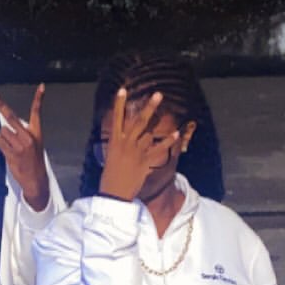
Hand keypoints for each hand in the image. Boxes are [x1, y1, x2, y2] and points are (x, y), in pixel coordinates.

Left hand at [0, 85, 49, 210]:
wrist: (36, 180)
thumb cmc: (33, 161)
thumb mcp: (35, 144)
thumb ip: (23, 133)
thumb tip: (5, 127)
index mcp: (36, 133)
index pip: (37, 112)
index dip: (39, 99)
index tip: (41, 87)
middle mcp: (28, 137)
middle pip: (11, 117)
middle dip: (0, 105)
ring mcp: (20, 145)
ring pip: (2, 132)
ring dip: (3, 137)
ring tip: (11, 147)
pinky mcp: (12, 153)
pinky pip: (0, 142)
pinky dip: (1, 145)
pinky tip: (9, 152)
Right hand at [97, 86, 175, 201]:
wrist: (113, 194)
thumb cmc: (109, 179)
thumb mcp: (110, 158)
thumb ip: (119, 147)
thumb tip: (124, 141)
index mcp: (114, 142)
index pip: (116, 119)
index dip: (119, 104)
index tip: (122, 90)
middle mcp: (126, 144)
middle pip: (138, 121)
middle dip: (148, 107)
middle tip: (158, 95)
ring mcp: (136, 152)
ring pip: (149, 132)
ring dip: (157, 120)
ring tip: (166, 110)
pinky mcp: (144, 161)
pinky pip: (158, 149)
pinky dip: (167, 142)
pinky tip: (176, 133)